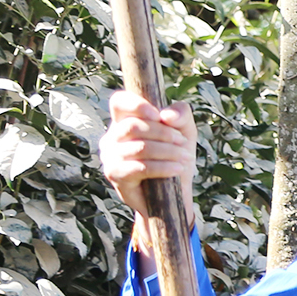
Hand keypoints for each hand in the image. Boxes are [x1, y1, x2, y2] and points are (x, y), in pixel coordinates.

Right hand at [99, 94, 197, 224]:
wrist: (174, 193)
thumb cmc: (176, 157)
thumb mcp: (185, 131)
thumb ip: (181, 114)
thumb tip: (167, 116)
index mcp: (125, 121)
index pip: (119, 102)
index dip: (136, 104)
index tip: (157, 115)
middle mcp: (113, 137)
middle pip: (133, 125)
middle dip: (163, 133)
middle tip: (182, 142)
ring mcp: (110, 156)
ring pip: (139, 147)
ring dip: (168, 151)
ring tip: (184, 157)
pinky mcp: (115, 175)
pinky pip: (140, 167)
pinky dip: (163, 167)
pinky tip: (177, 169)